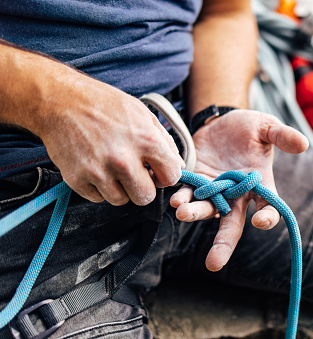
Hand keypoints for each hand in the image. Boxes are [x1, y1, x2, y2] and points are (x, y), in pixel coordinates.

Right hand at [36, 70, 184, 205]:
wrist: (59, 100)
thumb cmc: (104, 104)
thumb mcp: (142, 113)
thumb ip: (165, 142)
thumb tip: (180, 166)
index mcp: (145, 140)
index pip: (171, 177)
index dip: (166, 175)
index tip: (157, 170)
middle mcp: (123, 159)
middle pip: (146, 197)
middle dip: (143, 187)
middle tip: (135, 173)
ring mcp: (98, 171)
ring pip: (121, 200)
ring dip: (120, 188)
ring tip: (113, 168)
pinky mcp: (77, 179)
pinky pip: (98, 198)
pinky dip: (99, 187)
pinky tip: (96, 167)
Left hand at [170, 110, 307, 270]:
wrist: (221, 122)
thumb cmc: (249, 128)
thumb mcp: (266, 126)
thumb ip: (282, 135)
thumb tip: (304, 144)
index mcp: (259, 186)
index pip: (268, 207)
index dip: (267, 217)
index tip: (262, 221)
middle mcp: (237, 195)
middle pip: (231, 225)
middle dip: (223, 244)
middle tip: (214, 263)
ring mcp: (215, 190)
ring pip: (206, 210)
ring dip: (195, 214)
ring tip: (184, 213)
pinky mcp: (195, 180)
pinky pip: (188, 193)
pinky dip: (182, 197)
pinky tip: (175, 199)